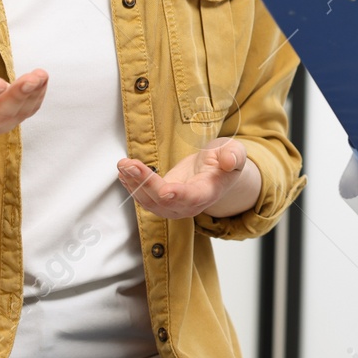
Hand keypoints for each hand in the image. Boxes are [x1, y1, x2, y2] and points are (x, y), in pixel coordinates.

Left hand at [118, 139, 260, 219]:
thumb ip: (233, 156)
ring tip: (123, 165)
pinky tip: (123, 172)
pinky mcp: (162, 200)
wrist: (216, 172)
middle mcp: (189, 204)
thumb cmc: (224, 162)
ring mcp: (174, 205)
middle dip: (145, 183)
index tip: (165, 190)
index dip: (179, 195)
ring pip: (150, 201)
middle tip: (129, 165)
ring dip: (133, 184)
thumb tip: (229, 160)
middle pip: (164, 201)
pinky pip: (144, 198)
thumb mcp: (235, 153)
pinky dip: (132, 185)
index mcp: (208, 192)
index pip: (193, 197)